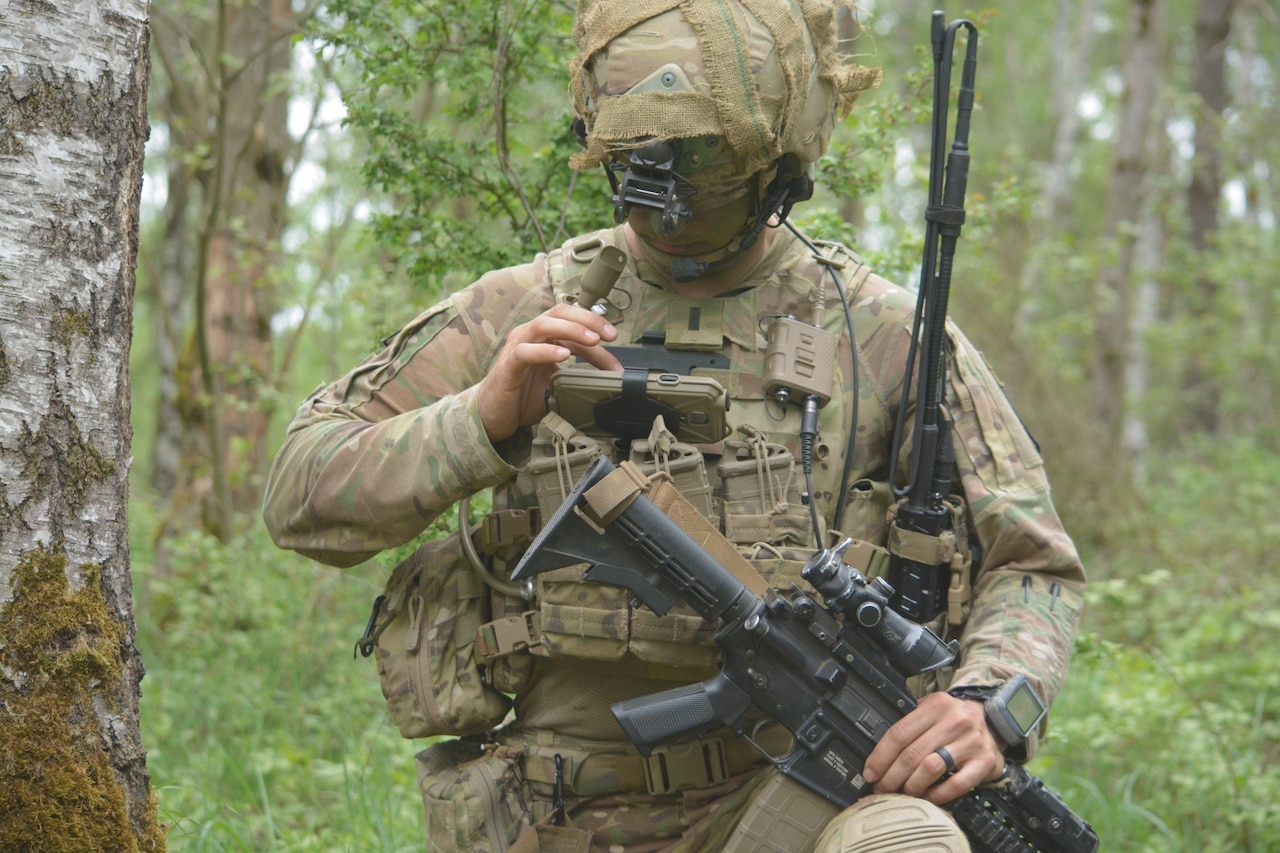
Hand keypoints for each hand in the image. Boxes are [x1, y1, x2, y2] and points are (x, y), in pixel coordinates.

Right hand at [477, 302, 620, 442]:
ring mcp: (517, 346)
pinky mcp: (508, 365)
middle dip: (588, 319)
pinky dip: (545, 351)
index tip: (616, 341)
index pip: (574, 323)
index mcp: (545, 336)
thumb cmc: (524, 397)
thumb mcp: (558, 384)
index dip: (597, 329)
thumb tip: (609, 383)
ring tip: (592, 339)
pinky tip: (563, 355)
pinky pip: (525, 351)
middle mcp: (530, 335)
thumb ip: (579, 377)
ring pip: (544, 325)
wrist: (495, 415)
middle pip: (560, 312)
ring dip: (571, 329)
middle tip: (610, 335)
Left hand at [862, 691, 1005, 804]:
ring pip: (931, 769)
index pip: (899, 733)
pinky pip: (955, 785)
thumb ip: (910, 723)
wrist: (993, 722)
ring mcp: (971, 742)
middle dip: (891, 777)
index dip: (880, 756)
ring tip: (903, 793)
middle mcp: (954, 721)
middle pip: (912, 754)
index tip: (870, 773)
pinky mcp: (984, 762)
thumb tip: (877, 753)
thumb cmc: (954, 719)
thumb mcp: (932, 710)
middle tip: (882, 789)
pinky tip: (927, 797)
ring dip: (912, 786)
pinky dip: (937, 795)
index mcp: (936, 705)